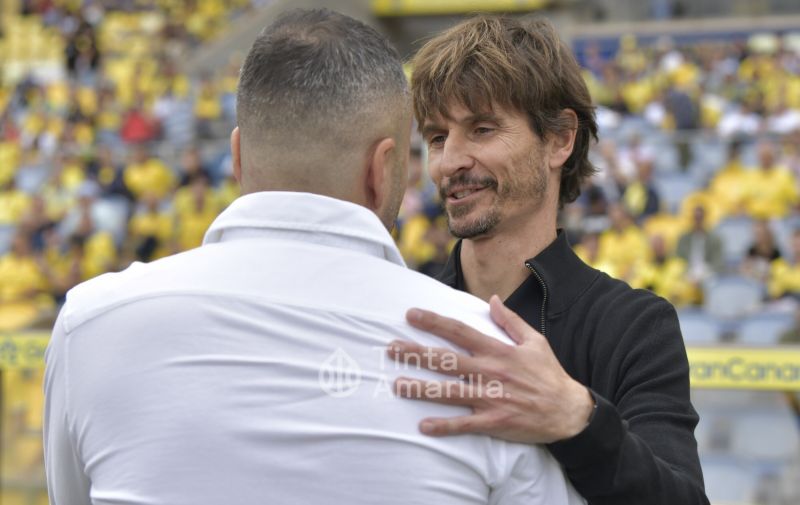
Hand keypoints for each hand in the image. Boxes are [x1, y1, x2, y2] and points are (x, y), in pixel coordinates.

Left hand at [388, 295, 593, 443]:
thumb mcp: (534, 341)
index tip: (411, 315)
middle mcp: (490, 372)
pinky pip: (465, 424)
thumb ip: (510, 321)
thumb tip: (492, 299)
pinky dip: (444, 426)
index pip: (459, 332)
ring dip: (421, 388)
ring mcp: (491, 398)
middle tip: (391, 349)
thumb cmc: (550, 375)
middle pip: (446, 360)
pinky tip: (423, 426)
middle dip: (417, 353)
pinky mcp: (495, 422)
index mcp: (498, 351)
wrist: (569, 411)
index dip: (434, 322)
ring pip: (449, 392)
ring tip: (397, 385)